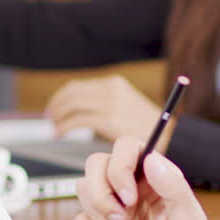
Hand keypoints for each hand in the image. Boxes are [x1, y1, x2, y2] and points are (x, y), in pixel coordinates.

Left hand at [46, 75, 165, 143]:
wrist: (169, 136)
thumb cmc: (148, 127)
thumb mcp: (126, 105)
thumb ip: (105, 103)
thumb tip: (81, 111)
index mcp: (114, 83)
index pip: (78, 86)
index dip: (61, 97)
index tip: (54, 107)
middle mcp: (110, 89)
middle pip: (71, 93)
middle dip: (56, 105)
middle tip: (50, 117)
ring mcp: (109, 103)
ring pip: (71, 105)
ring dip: (58, 117)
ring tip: (55, 127)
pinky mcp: (107, 119)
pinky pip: (76, 120)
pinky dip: (63, 127)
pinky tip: (59, 134)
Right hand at [73, 135, 219, 219]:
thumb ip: (174, 187)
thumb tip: (152, 159)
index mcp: (153, 175)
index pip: (125, 147)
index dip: (119, 168)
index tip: (130, 199)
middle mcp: (130, 183)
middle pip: (95, 165)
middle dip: (102, 197)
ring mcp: (113, 203)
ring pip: (83, 190)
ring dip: (100, 219)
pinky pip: (80, 219)